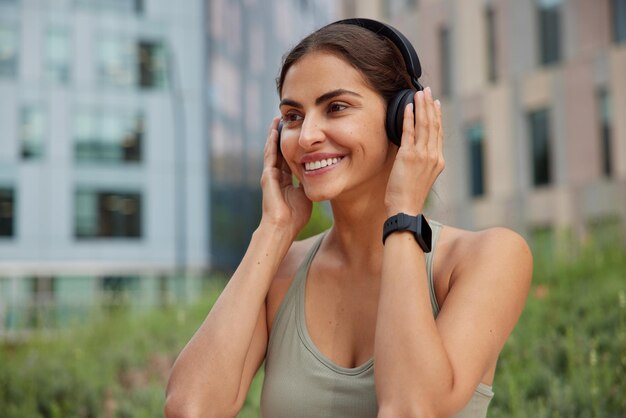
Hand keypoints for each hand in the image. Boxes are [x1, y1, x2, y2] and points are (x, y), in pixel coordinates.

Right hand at [259, 117, 311, 238]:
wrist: (283, 226)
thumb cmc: (295, 216)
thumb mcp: (306, 195)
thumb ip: (309, 184)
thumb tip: (320, 174)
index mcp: (285, 180)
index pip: (288, 158)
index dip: (291, 145)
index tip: (296, 133)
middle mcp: (276, 176)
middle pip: (278, 150)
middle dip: (281, 135)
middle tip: (284, 119)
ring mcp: (270, 175)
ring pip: (271, 150)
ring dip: (274, 134)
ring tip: (277, 120)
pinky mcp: (268, 176)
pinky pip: (270, 155)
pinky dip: (272, 142)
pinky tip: (274, 131)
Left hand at [384, 87, 443, 215]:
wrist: (405, 209)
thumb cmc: (409, 196)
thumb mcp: (422, 176)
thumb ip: (423, 161)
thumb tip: (416, 150)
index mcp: (438, 161)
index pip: (438, 133)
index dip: (437, 116)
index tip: (434, 103)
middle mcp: (433, 156)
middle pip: (433, 124)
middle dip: (429, 105)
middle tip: (426, 91)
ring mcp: (422, 155)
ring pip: (423, 125)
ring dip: (421, 107)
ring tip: (419, 93)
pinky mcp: (408, 156)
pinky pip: (409, 132)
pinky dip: (408, 117)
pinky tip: (407, 107)